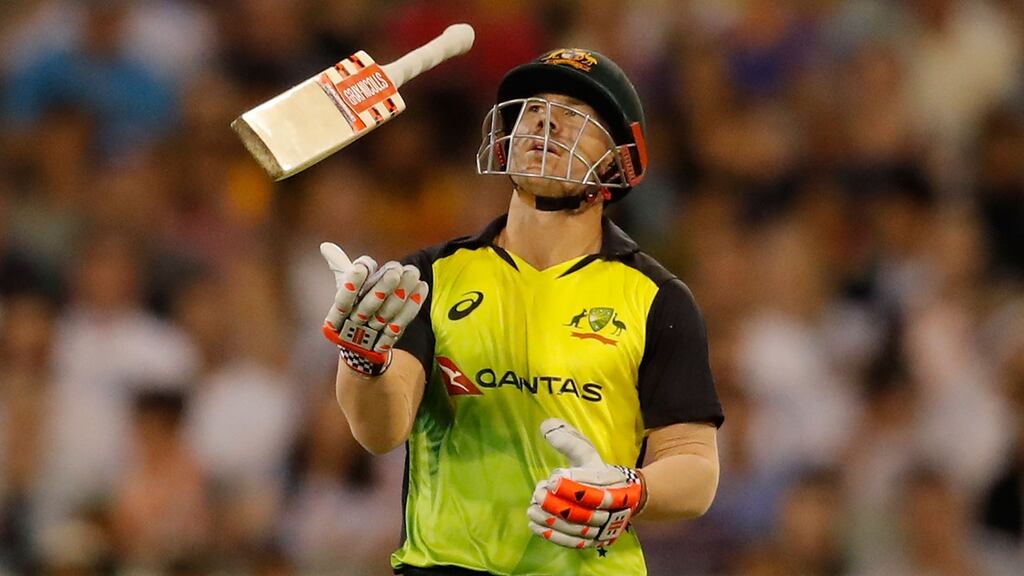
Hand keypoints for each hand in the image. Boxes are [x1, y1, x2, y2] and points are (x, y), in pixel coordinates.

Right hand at [320, 242, 427, 372]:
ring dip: (401, 293)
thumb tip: (325, 246)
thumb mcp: (344, 286)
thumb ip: (338, 265)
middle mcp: (355, 322)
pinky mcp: (391, 336)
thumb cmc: (352, 305)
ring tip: (413, 273)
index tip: (362, 267)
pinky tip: (422, 287)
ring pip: (387, 313)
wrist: (360, 342)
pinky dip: (413, 304)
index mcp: (340, 311)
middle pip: (368, 305)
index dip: (352, 284)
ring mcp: (374, 331)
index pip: (343, 298)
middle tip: (395, 271)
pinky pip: (402, 322)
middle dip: (382, 287)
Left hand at [528, 418, 645, 549]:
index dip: (571, 483)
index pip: (591, 483)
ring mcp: (603, 525)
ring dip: (551, 520)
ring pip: (576, 527)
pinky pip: (574, 541)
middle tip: (537, 494)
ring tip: (531, 510)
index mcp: (609, 480)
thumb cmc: (598, 472)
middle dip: (556, 503)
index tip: (551, 478)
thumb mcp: (586, 453)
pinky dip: (553, 535)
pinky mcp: (595, 540)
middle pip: (582, 507)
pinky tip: (535, 526)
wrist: (624, 499)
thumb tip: (545, 426)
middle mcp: (609, 504)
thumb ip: (567, 440)